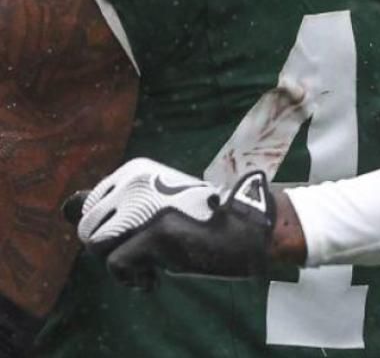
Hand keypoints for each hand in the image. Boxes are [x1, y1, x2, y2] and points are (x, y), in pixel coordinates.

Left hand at [68, 159, 276, 288]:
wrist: (247, 230)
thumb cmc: (202, 220)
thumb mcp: (156, 203)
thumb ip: (113, 205)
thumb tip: (63, 207)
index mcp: (135, 170)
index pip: (88, 208)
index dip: (110, 230)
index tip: (142, 232)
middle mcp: (136, 182)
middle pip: (88, 229)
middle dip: (111, 247)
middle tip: (148, 248)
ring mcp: (144, 206)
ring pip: (97, 247)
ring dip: (122, 262)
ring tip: (153, 260)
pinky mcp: (154, 233)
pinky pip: (116, 265)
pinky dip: (133, 278)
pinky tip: (156, 275)